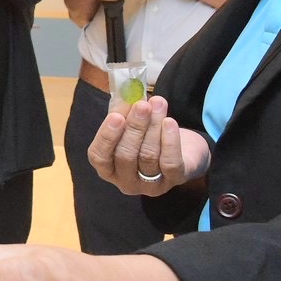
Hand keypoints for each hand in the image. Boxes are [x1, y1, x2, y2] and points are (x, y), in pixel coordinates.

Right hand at [88, 95, 207, 196]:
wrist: (181, 148)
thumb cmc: (146, 135)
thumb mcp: (130, 122)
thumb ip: (124, 111)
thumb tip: (125, 94)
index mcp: (108, 168)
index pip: (100, 156)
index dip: (107, 137)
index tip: (116, 116)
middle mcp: (126, 182)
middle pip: (126, 156)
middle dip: (134, 128)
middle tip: (142, 105)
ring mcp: (150, 186)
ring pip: (148, 156)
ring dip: (153, 126)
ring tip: (158, 104)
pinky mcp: (174, 181)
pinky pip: (170, 163)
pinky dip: (170, 141)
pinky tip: (169, 122)